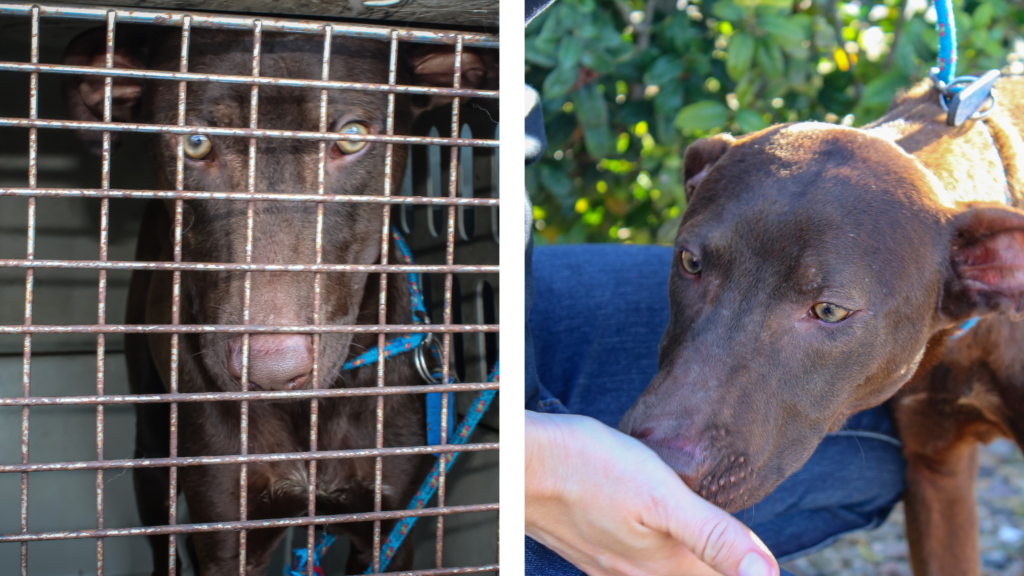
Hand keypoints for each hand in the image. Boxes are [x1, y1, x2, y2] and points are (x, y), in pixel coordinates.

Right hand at [526, 411, 777, 575]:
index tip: (755, 555)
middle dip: (715, 561)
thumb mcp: (662, 494)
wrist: (518, 463)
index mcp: (667, 565)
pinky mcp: (589, 548)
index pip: (722, 574)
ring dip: (686, 559)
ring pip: (662, 570)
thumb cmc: (588, 467)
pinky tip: (652, 532)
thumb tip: (769, 574)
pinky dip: (655, 554)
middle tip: (734, 545)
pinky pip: (634, 563)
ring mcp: (609, 565)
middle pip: (692, 574)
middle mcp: (639, 573)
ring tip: (703, 542)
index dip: (744, 564)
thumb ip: (716, 536)